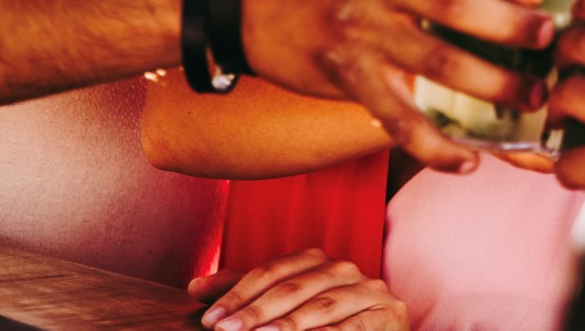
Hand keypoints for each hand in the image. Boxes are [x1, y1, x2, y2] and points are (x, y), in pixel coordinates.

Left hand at [188, 249, 406, 330]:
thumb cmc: (329, 322)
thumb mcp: (288, 307)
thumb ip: (249, 295)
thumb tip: (195, 287)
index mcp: (318, 261)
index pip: (272, 271)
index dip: (239, 292)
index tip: (210, 319)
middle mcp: (345, 270)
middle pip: (293, 288)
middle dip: (256, 312)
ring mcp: (369, 291)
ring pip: (322, 307)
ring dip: (288, 325)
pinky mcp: (388, 314)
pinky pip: (353, 327)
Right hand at [239, 0, 555, 171]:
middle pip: (452, 5)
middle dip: (511, 28)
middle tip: (550, 41)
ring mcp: (351, 29)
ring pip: (437, 63)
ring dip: (493, 84)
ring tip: (532, 96)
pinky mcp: (338, 76)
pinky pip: (395, 117)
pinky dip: (433, 144)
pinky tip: (468, 159)